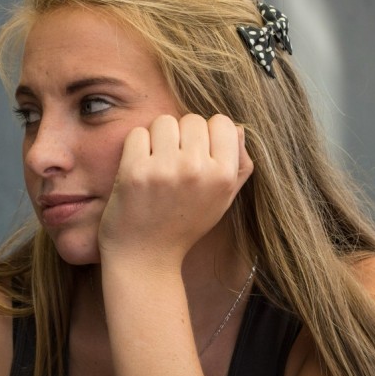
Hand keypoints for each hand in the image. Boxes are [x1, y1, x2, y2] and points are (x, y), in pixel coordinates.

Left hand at [97, 113, 253, 269]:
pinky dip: (136, 148)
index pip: (223, 122)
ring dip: (158, 138)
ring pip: (164, 122)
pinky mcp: (135, 171)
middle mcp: (197, 170)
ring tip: (157, 165)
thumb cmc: (185, 224)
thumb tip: (239, 128)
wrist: (145, 256)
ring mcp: (165, 170)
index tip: (198, 153)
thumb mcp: (222, 200)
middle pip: (192, 119)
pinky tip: (139, 170)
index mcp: (223, 176)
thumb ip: (239, 165)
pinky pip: (138, 134)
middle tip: (174, 163)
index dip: (209, 134)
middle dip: (182, 136)